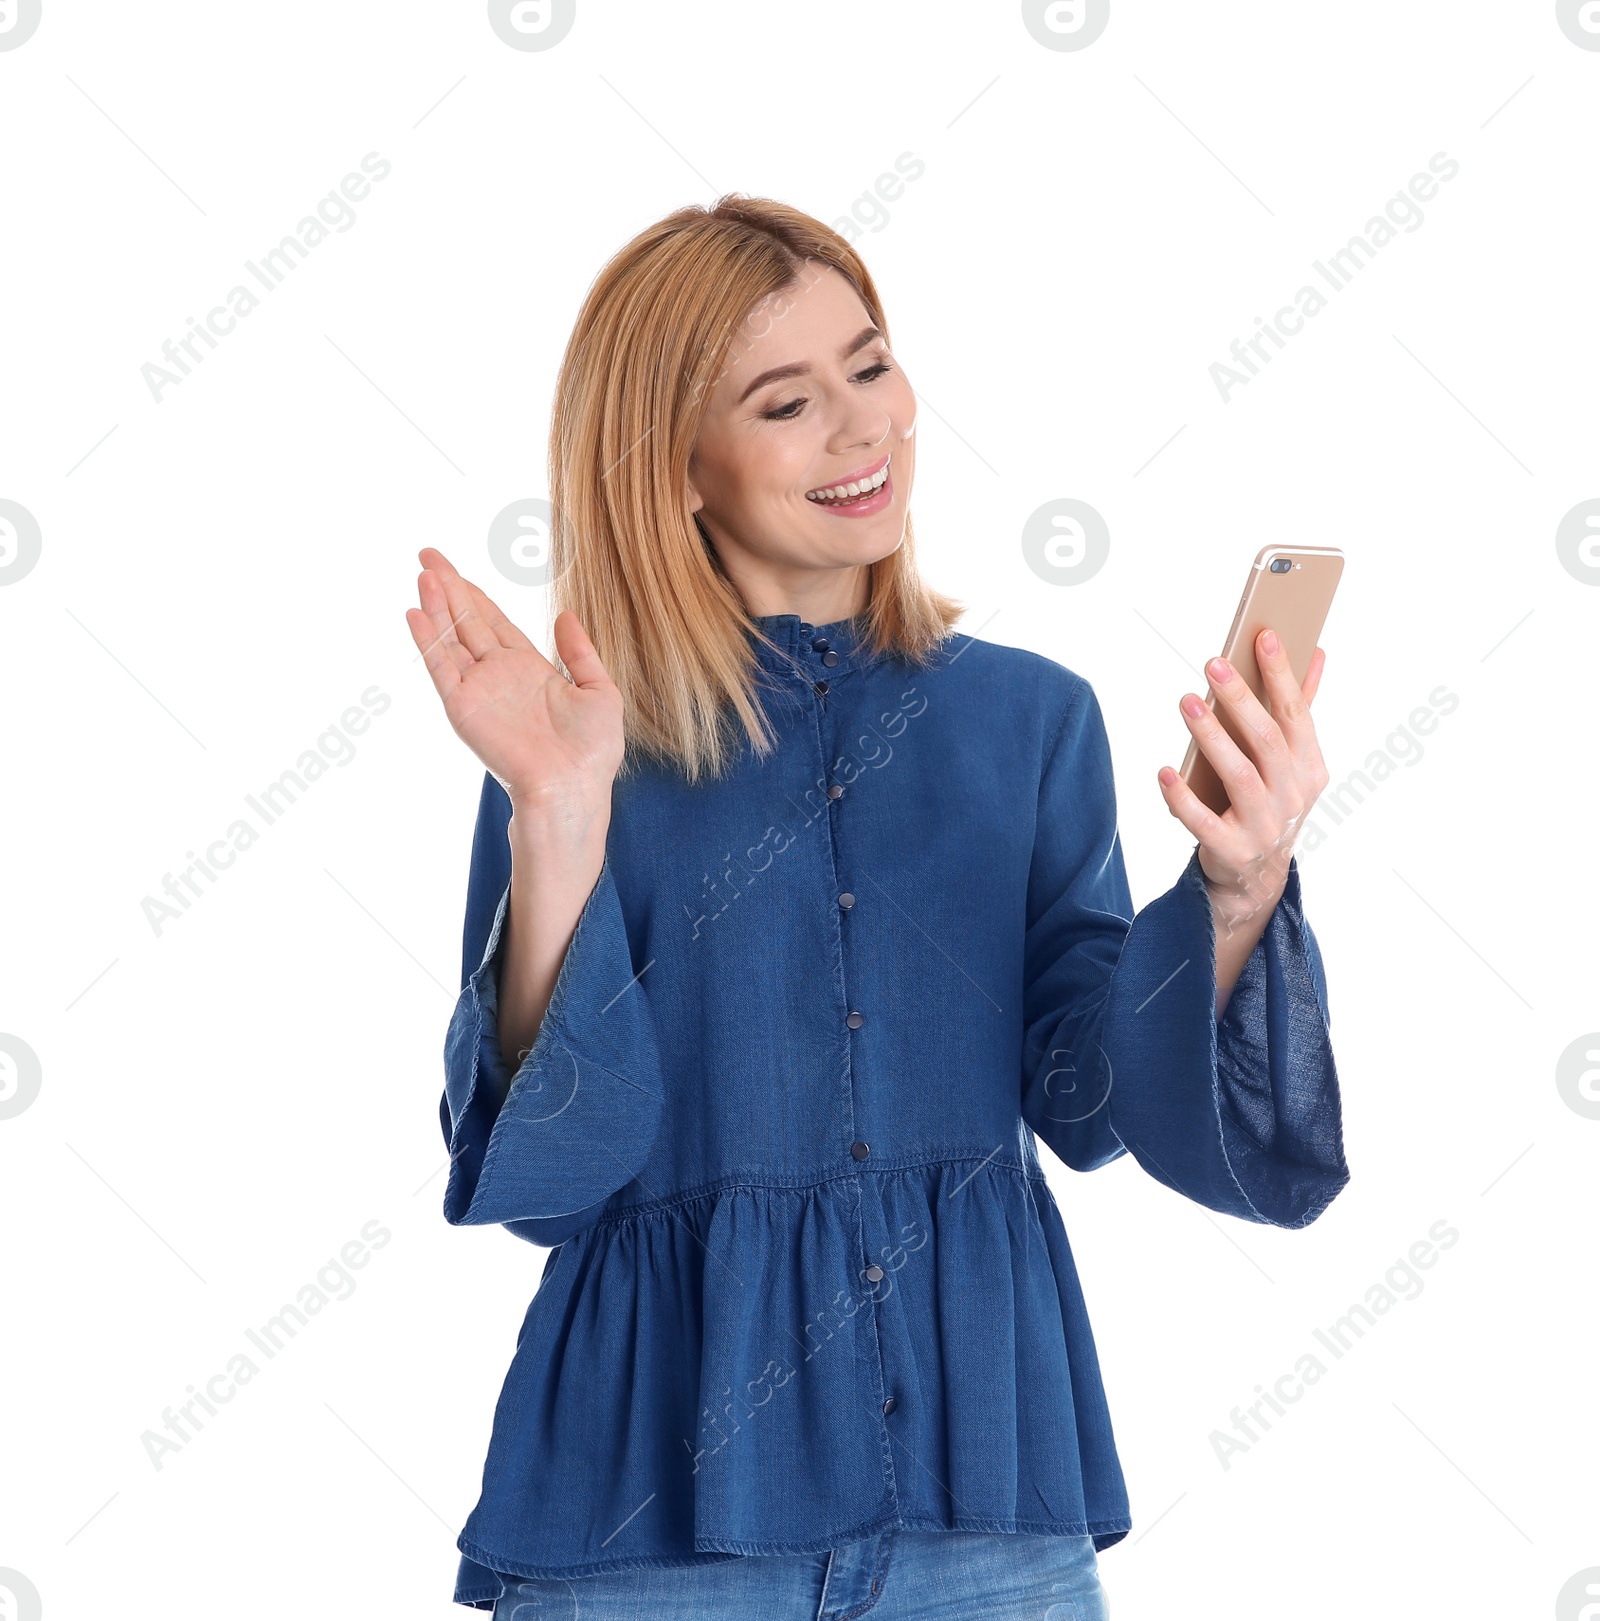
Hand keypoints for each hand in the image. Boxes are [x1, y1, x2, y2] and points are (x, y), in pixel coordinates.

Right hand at [406, 547, 623, 812]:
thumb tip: (566, 614)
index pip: (494, 623)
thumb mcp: (599, 691)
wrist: (573, 786)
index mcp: (528, 669)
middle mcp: (498, 676)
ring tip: (423, 572)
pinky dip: (427, 640)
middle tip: (427, 554)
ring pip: (451, 638)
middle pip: (467, 621)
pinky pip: (441, 668)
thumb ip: (580, 652)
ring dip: (435, 605)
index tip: (455, 571)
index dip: (475, 595)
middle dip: (448, 587)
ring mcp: (479, 691)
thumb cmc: (592, 751)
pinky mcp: (464, 708)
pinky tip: (415, 612)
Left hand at [1157, 628, 1328, 926]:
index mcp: (1310, 768)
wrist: (1256, 875)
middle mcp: (1293, 796)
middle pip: (1267, 740)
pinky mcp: (1231, 850)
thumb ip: (1300, 708)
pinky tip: (1162, 772)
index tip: (1263, 636)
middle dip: (1240, 700)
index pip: (1297, 714)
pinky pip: (1202, 821)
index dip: (1281, 675)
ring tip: (1186, 702)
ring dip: (1211, 737)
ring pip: (1239, 775)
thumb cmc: (1270, 800)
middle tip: (1213, 665)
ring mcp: (1264, 826)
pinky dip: (1180, 797)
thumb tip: (1316, 651)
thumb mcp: (1292, 760)